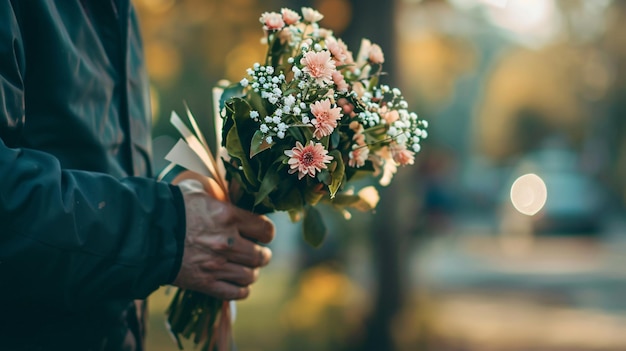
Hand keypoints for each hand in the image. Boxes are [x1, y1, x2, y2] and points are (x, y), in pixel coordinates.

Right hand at [172, 179, 273, 299]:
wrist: (144, 232)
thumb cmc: (170, 207)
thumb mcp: (196, 190)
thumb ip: (217, 192)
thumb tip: (228, 188)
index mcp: (229, 217)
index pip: (266, 230)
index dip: (266, 233)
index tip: (261, 233)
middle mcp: (228, 242)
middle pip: (261, 256)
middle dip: (262, 255)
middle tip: (258, 253)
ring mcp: (217, 265)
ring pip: (250, 276)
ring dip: (251, 273)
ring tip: (247, 269)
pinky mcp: (205, 283)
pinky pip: (235, 293)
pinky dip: (241, 290)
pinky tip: (237, 283)